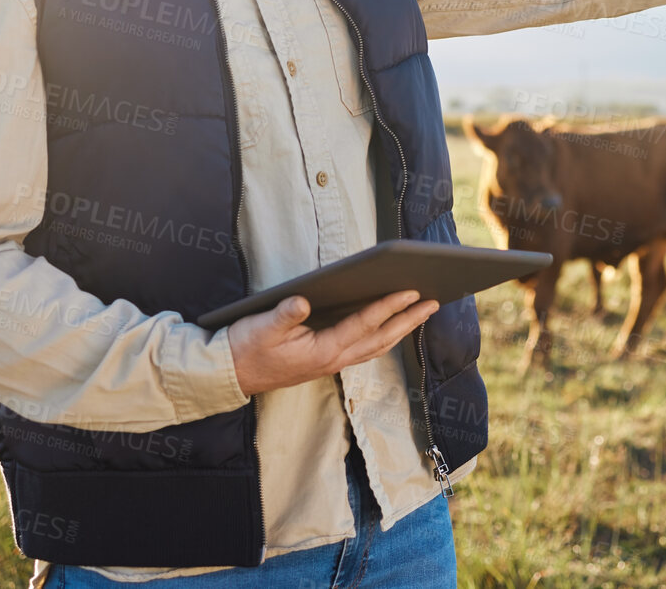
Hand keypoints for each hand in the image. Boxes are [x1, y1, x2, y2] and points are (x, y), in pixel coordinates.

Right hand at [226, 290, 438, 396]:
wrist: (231, 374)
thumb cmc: (246, 348)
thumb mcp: (260, 328)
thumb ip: (283, 315)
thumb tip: (303, 301)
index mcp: (322, 350)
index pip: (363, 324)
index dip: (388, 306)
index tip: (411, 291)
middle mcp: (333, 359)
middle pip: (381, 338)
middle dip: (409, 320)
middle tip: (434, 301)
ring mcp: (332, 363)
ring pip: (377, 346)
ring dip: (402, 329)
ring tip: (423, 312)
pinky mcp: (328, 361)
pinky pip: (365, 348)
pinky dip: (384, 336)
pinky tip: (392, 326)